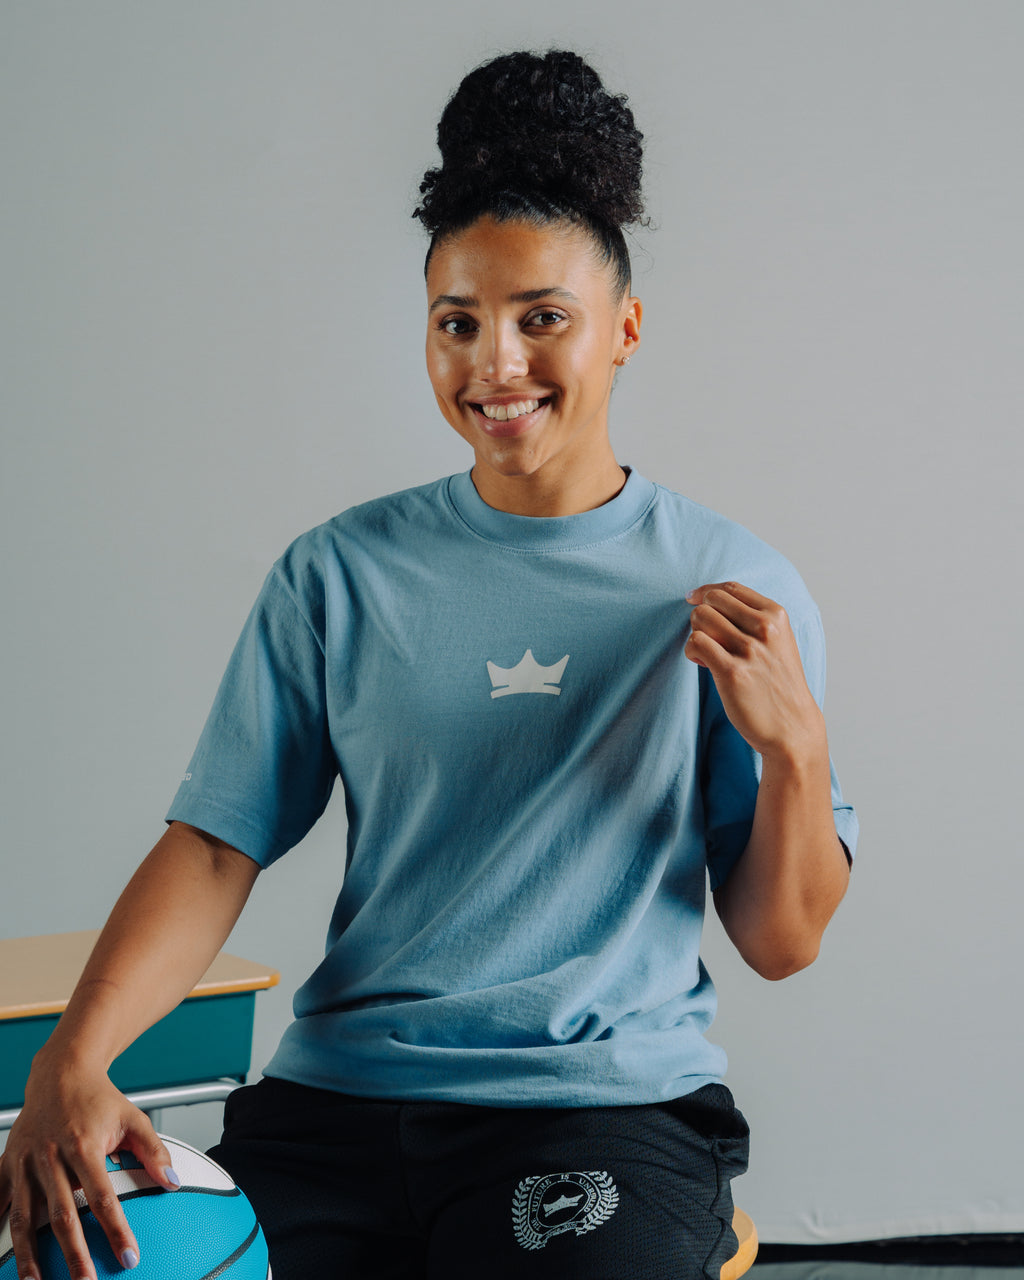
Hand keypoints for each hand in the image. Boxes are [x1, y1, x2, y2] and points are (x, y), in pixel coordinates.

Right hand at [0, 1052, 179, 1279]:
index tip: (129, 1258)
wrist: (60, 1072)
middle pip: (61, 1215)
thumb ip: (154, 1151)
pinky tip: (2, 1258)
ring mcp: (25, 1161)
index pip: (102, 1197)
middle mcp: (50, 1156)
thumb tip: (174, 1182)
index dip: (116, 1229)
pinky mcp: (7, 1164)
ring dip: (29, 1255)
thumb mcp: (133, 1118)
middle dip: (74, 1255)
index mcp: (84, 1144)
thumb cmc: (99, 1098)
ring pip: (25, 1217)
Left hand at [684, 581, 824, 758]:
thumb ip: (754, 619)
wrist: (792, 727)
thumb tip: (710, 600)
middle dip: (700, 615)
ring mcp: (750, 650)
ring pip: (701, 618)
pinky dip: (692, 651)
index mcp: (777, 616)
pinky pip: (696, 642)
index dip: (706, 591)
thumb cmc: (779, 684)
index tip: (693, 598)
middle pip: (711, 600)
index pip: (730, 588)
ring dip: (695, 634)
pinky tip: (702, 664)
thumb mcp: (778, 641)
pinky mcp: (733, 672)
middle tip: (706, 637)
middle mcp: (765, 628)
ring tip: (706, 654)